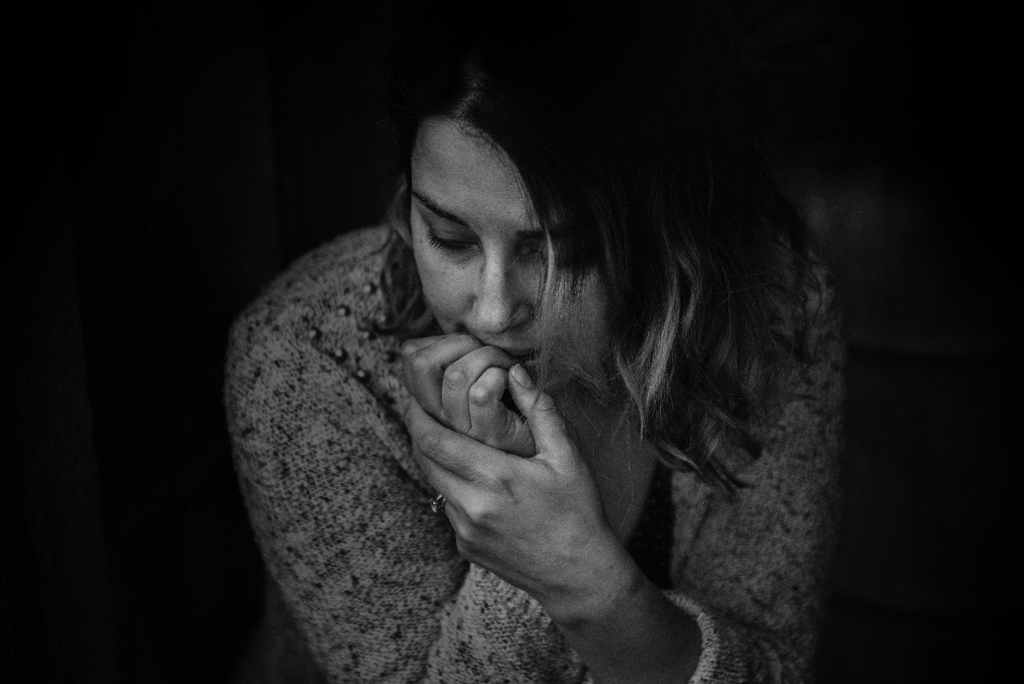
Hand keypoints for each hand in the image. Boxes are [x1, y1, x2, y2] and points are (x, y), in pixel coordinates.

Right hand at [401, 334, 534, 456]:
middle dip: (460, 341)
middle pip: (420, 362)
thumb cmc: (515, 412)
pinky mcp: (490, 436)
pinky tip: (515, 381)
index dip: (440, 339)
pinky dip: (503, 376)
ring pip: (456, 375)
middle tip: (487, 351)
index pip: (411, 356)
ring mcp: (463, 430)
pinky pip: (482, 394)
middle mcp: (440, 419)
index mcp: (432, 404)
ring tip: (506, 366)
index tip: (470, 347)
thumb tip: (443, 338)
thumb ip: (458, 365)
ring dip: (488, 356)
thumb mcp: (475, 389)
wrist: (547, 453)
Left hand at [402, 363, 623, 615]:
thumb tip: (515, 372)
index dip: (418, 415)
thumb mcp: (568, 457)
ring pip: (433, 483)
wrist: (578, 576)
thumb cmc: (578, 512)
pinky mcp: (465, 546)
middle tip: (418, 407)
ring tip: (443, 436)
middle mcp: (472, 506)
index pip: (435, 440)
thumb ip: (540, 410)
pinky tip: (470, 476)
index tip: (414, 396)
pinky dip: (451, 486)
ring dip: (433, 459)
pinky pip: (447, 506)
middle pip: (424, 460)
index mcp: (496, 478)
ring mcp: (465, 530)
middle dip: (417, 431)